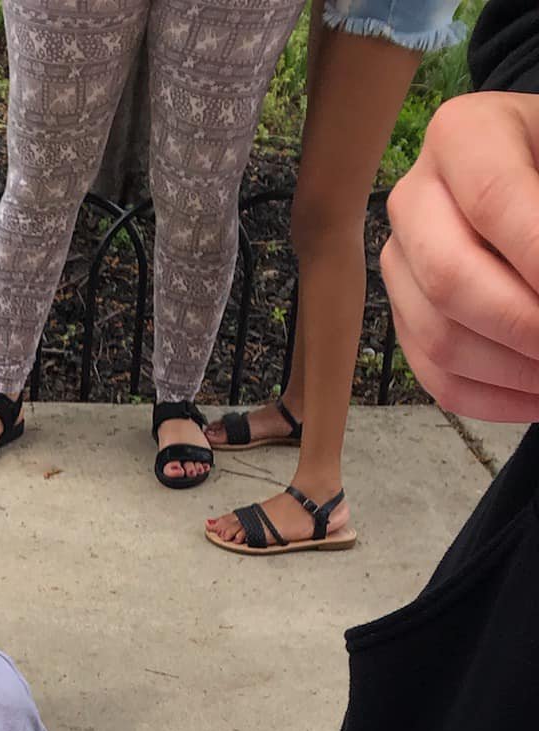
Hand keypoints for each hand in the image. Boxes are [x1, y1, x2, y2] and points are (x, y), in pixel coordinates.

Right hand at [382, 94, 538, 420]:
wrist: (536, 168)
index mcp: (461, 135)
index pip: (493, 199)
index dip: (538, 256)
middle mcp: (414, 198)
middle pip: (450, 280)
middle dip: (524, 324)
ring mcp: (401, 263)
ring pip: (442, 339)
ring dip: (515, 371)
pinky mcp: (406, 317)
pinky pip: (438, 376)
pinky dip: (496, 399)